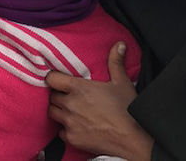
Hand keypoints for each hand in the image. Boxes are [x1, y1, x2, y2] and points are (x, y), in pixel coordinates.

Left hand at [46, 43, 153, 159]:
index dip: (54, 78)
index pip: (51, 78)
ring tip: (71, 111)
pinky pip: (60, 132)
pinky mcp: (72, 138)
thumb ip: (115, 62)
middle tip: (69, 97)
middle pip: (52, 97)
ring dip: (59, 111)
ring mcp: (69, 122)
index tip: (59, 80)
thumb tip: (120, 44)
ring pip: (53, 113)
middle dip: (58, 96)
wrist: (134, 140)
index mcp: (78, 88)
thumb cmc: (127, 110)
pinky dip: (66, 129)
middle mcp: (70, 104)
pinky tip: (76, 127)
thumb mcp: (122, 83)